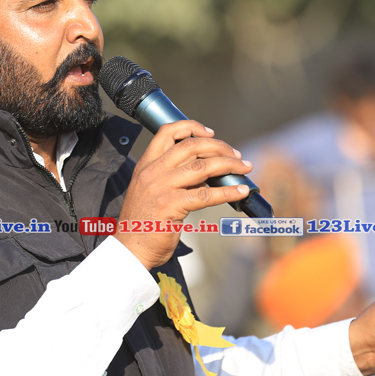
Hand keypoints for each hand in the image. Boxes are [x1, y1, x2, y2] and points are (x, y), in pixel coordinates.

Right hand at [115, 120, 252, 269]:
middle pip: (191, 146)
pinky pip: (205, 195)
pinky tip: (240, 192)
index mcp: (146, 165)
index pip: (167, 132)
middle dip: (219, 146)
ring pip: (202, 167)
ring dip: (229, 165)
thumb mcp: (153, 191)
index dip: (191, 127)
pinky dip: (227, 192)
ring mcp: (160, 187)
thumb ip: (174, 177)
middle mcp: (152, 172)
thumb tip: (208, 171)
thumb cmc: (144, 223)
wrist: (130, 248)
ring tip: (244, 168)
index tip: (210, 133)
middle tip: (236, 154)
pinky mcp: (170, 205)